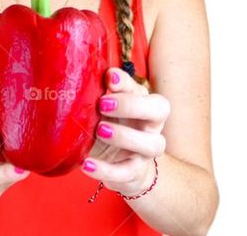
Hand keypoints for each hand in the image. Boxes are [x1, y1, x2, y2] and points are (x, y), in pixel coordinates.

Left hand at [82, 67, 169, 196]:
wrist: (122, 167)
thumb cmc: (114, 126)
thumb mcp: (109, 108)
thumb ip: (106, 91)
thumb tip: (98, 73)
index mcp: (146, 105)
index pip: (144, 89)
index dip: (128, 84)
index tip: (109, 78)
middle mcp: (152, 126)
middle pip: (159, 111)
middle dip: (132, 105)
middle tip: (103, 104)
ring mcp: (146, 152)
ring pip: (151, 144)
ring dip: (125, 136)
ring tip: (100, 130)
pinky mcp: (134, 173)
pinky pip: (125, 173)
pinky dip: (106, 170)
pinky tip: (86, 164)